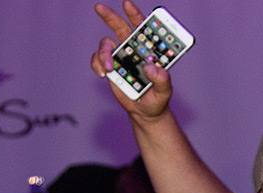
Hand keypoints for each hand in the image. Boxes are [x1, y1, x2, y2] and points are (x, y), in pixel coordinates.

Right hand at [90, 1, 172, 118]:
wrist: (144, 112)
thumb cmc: (157, 99)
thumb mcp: (164, 92)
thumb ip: (162, 80)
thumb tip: (152, 68)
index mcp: (149, 50)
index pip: (143, 28)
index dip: (135, 14)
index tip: (127, 4)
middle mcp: (133, 50)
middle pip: (120, 27)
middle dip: (110, 16)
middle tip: (99, 7)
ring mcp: (120, 57)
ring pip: (106, 43)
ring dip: (104, 53)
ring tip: (109, 68)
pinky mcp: (110, 67)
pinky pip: (98, 58)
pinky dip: (97, 64)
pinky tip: (103, 74)